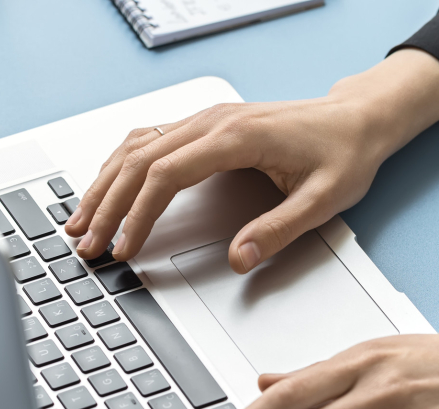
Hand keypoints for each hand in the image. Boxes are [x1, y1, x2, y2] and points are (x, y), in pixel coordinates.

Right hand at [65, 48, 438, 271]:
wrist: (357, 120)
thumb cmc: (343, 155)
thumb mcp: (323, 201)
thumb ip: (278, 231)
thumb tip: (238, 259)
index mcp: (236, 137)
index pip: (166, 175)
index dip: (137, 215)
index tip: (123, 249)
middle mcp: (212, 121)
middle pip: (138, 161)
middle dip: (107, 206)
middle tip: (86, 245)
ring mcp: (205, 120)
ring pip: (136, 147)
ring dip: (104, 185)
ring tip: (81, 222)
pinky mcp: (204, 125)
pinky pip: (148, 140)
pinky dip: (119, 167)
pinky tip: (106, 189)